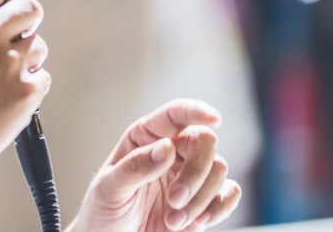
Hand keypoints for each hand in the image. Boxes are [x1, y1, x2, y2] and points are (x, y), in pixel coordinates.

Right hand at [0, 0, 49, 230]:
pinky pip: (42, 76)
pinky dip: (30, 83)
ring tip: (1, 75)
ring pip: (38, 43)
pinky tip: (7, 96)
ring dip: (26, 53)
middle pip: (29, 7)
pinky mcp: (26, 92)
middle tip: (19, 28)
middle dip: (26, 15)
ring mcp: (11, 64)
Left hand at [68, 100, 240, 231]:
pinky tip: (198, 222)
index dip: (195, 110)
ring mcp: (188, 175)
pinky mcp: (203, 201)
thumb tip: (167, 147)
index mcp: (145, 138)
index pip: (174, 114)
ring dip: (200, 198)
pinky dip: (220, 208)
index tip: (213, 118)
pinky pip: (229, 193)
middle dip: (195, 173)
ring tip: (173, 221)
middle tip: (175, 200)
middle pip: (203, 141)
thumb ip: (136, 166)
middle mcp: (171, 151)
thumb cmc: (103, 211)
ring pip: (218, 168)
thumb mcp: (109, 188)